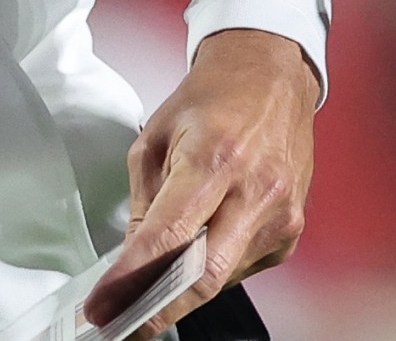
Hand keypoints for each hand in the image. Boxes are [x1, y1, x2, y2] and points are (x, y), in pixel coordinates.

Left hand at [83, 27, 318, 337]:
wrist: (272, 79)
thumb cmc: (212, 101)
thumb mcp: (156, 137)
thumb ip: (143, 201)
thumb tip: (132, 258)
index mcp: (215, 160)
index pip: (168, 236)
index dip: (131, 279)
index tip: (103, 305)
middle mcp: (256, 193)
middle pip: (204, 274)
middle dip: (158, 309)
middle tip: (121, 324)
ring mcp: (281, 217)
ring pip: (222, 277)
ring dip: (180, 289)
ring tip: (143, 290)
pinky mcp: (291, 232)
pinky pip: (241, 267)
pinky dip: (210, 268)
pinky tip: (192, 255)